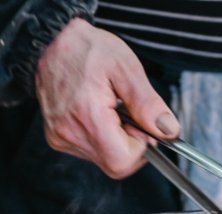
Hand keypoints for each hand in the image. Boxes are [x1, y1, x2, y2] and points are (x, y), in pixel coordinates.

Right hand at [35, 18, 179, 178]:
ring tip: (110, 108)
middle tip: (129, 114)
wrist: (53, 43)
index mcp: (88, 116)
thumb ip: (148, 104)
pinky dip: (101, 136)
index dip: (141, 148)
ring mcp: (60, 138)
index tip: (144, 128)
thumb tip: (167, 130)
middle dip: (130, 144)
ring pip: (102, 159)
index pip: (122, 161)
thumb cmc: (86, 49)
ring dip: (115, 139)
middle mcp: (69, 133)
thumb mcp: (126, 68)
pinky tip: (97, 112)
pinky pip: (89, 151)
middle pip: (113, 164)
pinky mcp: (56, 138)